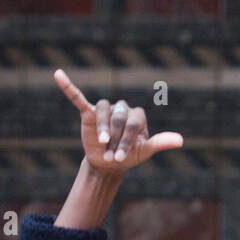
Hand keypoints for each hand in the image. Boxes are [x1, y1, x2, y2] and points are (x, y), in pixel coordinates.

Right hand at [54, 68, 183, 172]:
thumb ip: (160, 142)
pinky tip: (58, 75)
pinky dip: (68, 86)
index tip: (123, 158)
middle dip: (116, 138)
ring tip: (102, 143)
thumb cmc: (129, 156)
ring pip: (103, 110)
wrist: (109, 164)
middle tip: (112, 155)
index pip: (134, 122)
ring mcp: (105, 109)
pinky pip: (78, 97)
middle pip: (119, 116)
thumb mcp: (145, 151)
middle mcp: (122, 108)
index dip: (128, 140)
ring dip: (103, 127)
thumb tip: (181, 141)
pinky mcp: (89, 112)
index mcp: (137, 115)